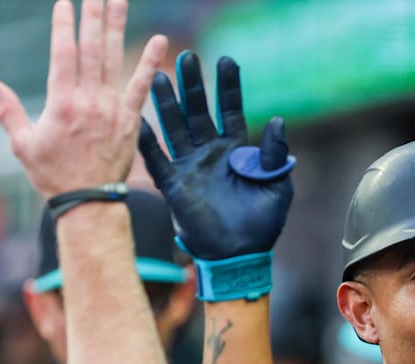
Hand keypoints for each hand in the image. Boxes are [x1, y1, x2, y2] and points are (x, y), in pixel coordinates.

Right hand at [0, 0, 167, 197]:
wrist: (89, 201)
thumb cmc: (53, 175)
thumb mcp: (23, 144)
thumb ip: (8, 111)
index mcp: (62, 103)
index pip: (63, 54)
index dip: (64, 26)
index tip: (64, 4)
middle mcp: (89, 101)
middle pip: (92, 49)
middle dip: (93, 16)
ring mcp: (113, 109)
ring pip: (115, 59)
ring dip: (118, 28)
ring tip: (120, 0)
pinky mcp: (131, 119)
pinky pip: (142, 86)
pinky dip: (151, 63)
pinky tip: (160, 41)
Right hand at [139, 51, 294, 259]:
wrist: (239, 255)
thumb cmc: (262, 224)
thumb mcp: (277, 185)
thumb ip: (274, 154)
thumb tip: (277, 119)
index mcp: (237, 151)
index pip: (231, 110)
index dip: (228, 87)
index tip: (226, 60)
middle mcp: (211, 153)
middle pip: (198, 111)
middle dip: (192, 85)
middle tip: (184, 57)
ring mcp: (191, 166)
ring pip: (175, 127)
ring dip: (167, 103)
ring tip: (159, 76)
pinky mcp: (174, 185)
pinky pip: (157, 160)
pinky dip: (146, 142)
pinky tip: (137, 120)